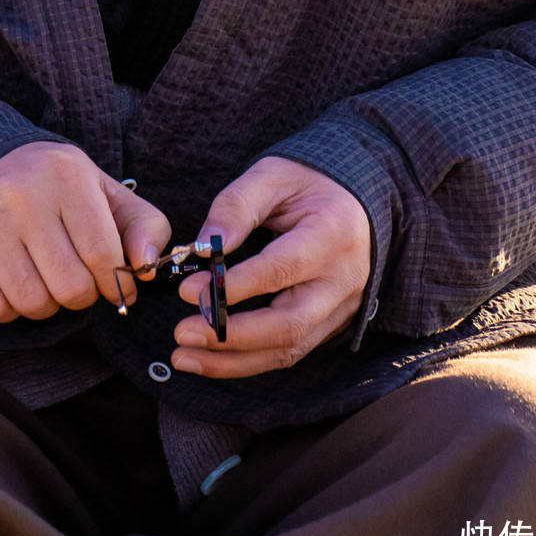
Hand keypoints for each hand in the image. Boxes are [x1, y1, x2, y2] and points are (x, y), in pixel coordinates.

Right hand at [0, 141, 171, 322]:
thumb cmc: (61, 191)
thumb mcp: (108, 195)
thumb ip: (146, 227)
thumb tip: (146, 267)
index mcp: (65, 174)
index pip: (103, 256)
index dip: (117, 283)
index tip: (115, 284)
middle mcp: (19, 193)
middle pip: (69, 287)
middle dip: (82, 295)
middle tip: (76, 279)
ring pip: (32, 304)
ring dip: (47, 304)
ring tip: (45, 276)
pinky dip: (9, 308)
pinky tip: (13, 279)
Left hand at [171, 156, 371, 377]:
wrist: (354, 200)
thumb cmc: (308, 182)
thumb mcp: (273, 174)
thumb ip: (236, 205)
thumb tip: (202, 248)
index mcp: (333, 234)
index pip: (281, 270)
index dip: (234, 287)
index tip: (189, 291)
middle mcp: (343, 280)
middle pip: (289, 324)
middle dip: (231, 336)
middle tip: (182, 333)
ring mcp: (341, 308)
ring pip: (289, 349)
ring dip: (233, 360)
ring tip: (185, 357)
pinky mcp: (331, 325)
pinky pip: (290, 352)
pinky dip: (248, 361)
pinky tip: (211, 359)